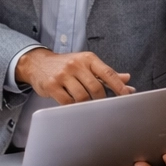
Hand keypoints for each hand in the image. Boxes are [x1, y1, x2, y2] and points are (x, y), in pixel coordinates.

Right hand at [15, 48, 132, 104]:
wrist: (38, 63)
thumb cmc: (66, 65)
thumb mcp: (86, 64)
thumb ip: (105, 73)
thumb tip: (127, 80)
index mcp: (87, 58)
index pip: (107, 72)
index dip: (118, 86)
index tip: (127, 95)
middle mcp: (76, 65)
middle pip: (96, 88)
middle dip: (101, 99)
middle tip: (101, 104)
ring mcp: (63, 75)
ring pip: (82, 96)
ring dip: (87, 104)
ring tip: (86, 104)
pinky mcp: (52, 85)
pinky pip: (67, 102)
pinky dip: (73, 106)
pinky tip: (74, 105)